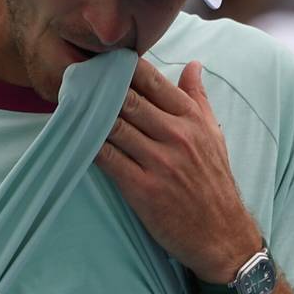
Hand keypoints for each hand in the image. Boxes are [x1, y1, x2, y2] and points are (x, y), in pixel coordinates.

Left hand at [95, 58, 260, 282]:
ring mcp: (159, 162)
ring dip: (90, 114)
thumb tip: (192, 64)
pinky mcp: (143, 189)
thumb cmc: (214, 182)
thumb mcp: (214, 134)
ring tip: (70, 103)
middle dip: (101, 88)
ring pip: (114, 126)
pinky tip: (74, 137)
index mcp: (190, 118)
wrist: (222, 234)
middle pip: (129, 99)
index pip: (152, 80)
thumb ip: (198, 98)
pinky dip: (88, 146)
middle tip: (78, 78)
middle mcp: (176, 135)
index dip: (124, 67)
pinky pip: (107, 159)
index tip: (102, 60)